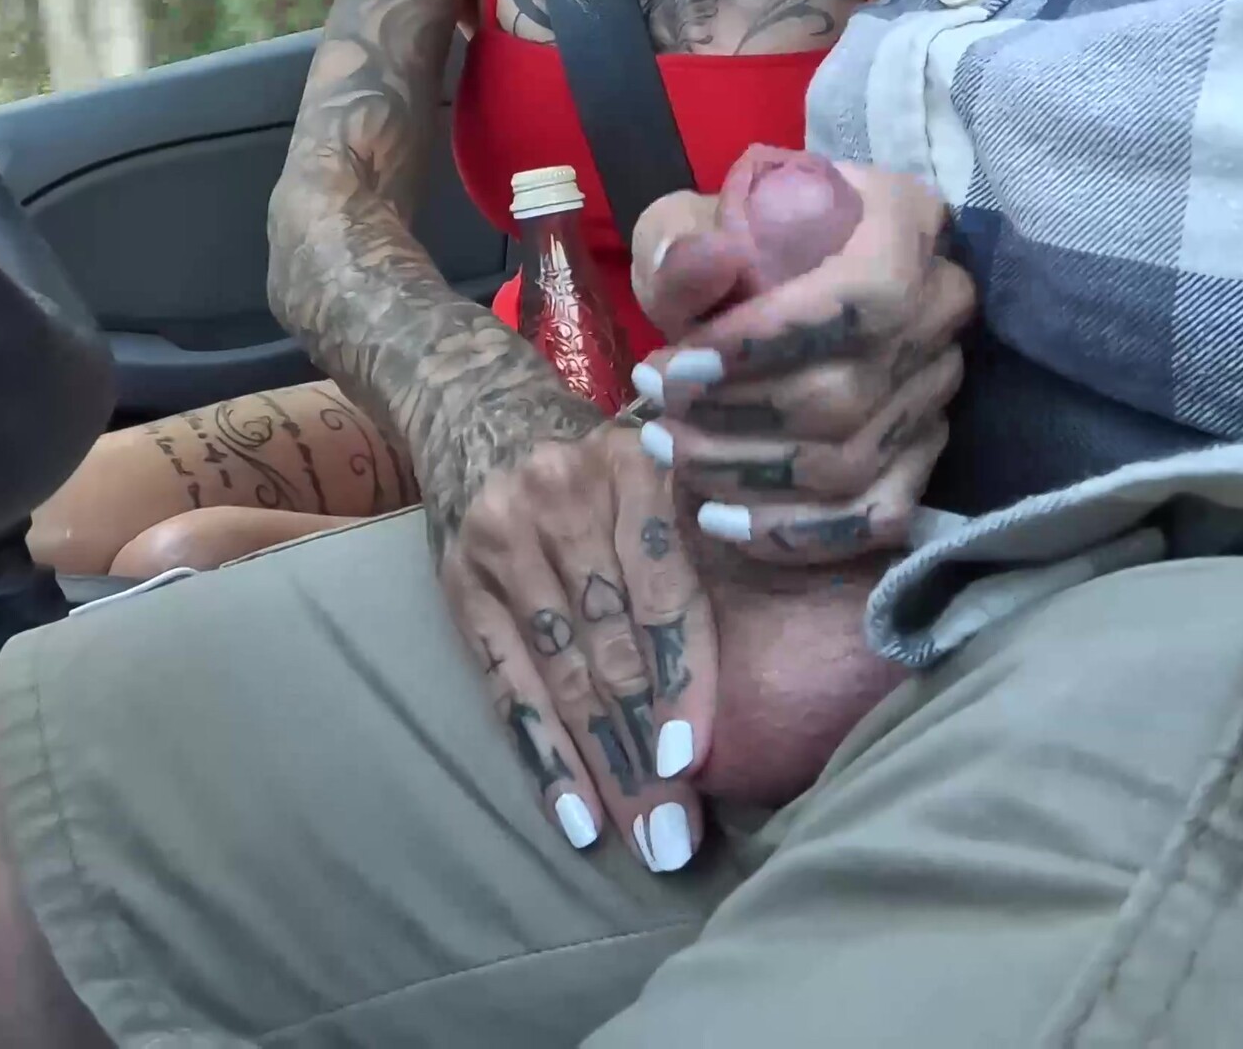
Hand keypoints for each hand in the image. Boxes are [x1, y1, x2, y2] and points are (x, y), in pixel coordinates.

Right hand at [442, 423, 718, 872]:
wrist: (480, 404)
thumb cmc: (609, 459)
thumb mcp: (664, 466)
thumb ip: (706, 539)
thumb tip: (782, 657)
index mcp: (634, 469)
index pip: (663, 594)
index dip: (682, 681)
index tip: (695, 759)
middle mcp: (561, 501)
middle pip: (612, 648)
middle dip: (647, 752)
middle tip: (679, 835)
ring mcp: (502, 545)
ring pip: (563, 677)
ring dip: (602, 769)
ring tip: (640, 839)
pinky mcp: (460, 585)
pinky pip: (505, 685)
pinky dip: (541, 755)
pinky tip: (572, 815)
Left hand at [628, 163, 972, 561]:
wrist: (768, 297)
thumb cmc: (731, 255)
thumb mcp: (690, 226)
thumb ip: (684, 244)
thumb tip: (708, 263)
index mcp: (908, 221)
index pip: (866, 296)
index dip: (772, 342)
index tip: (679, 363)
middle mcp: (943, 306)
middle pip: (851, 391)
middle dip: (736, 412)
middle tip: (658, 404)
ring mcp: (939, 387)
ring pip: (851, 459)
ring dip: (743, 470)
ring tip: (668, 449)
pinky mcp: (925, 455)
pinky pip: (873, 516)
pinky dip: (790, 530)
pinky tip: (720, 516)